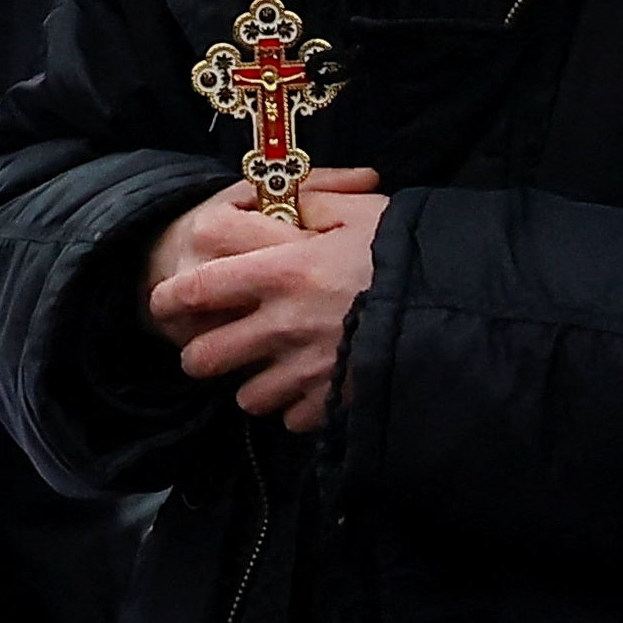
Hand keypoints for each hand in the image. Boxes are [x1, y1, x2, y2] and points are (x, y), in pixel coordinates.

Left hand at [146, 173, 386, 430]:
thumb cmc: (407, 253)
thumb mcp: (363, 212)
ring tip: (270, 370)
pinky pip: (290, 418)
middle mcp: (281, 324)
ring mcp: (304, 370)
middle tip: (212, 347)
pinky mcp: (330, 403)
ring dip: (251, 385)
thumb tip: (292, 204)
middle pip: (204, 358)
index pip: (197, 288)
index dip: (171, 297)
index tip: (165, 301)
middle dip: (200, 356)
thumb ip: (317, 204)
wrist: (458, 310)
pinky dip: (296, 408)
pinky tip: (311, 388)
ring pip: (245, 397)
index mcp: (281, 271)